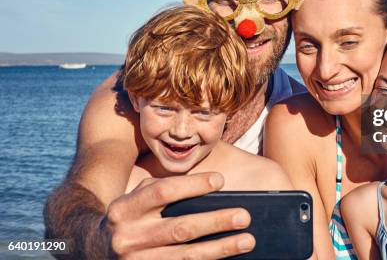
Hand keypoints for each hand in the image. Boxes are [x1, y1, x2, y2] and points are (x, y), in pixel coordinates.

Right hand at [103, 172, 254, 258]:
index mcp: (125, 209)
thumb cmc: (130, 216)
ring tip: (247, 240)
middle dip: (216, 221)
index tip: (221, 180)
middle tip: (244, 216)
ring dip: (221, 248)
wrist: (94, 250)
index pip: (163, 192)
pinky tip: (228, 258)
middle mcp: (128, 236)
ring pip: (186, 256)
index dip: (193, 185)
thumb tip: (213, 185)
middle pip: (180, 228)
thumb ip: (164, 189)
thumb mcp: (136, 197)